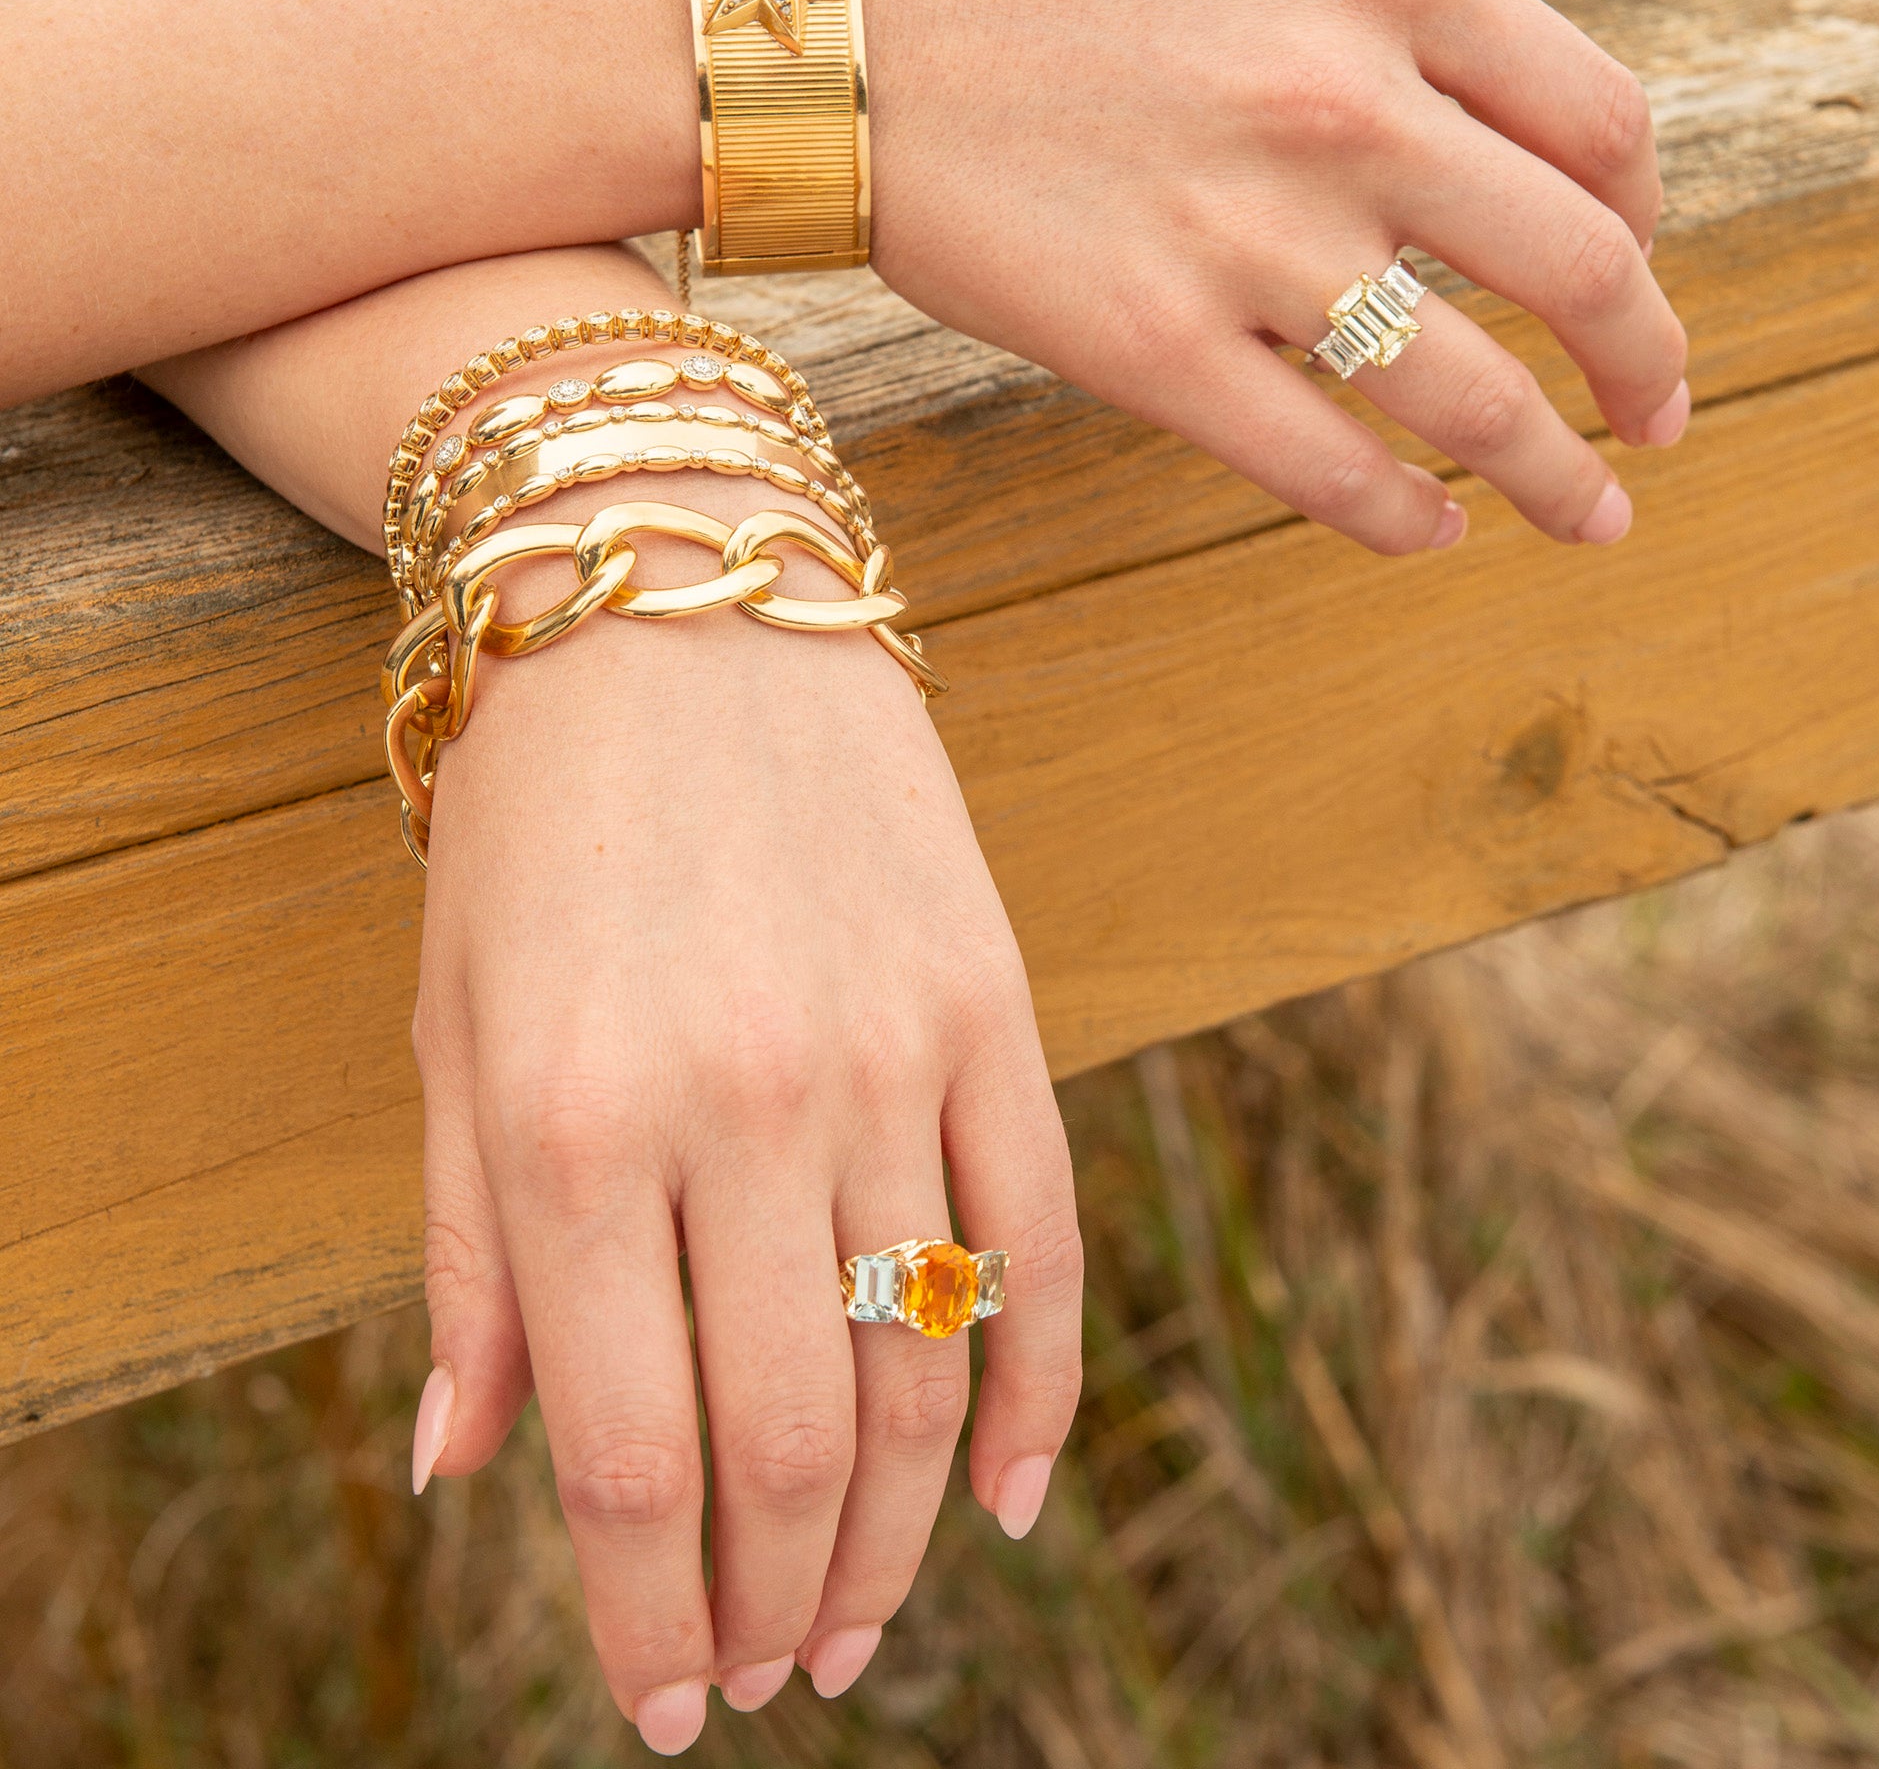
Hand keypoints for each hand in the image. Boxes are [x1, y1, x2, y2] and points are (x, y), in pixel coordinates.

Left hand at [405, 467, 1082, 1748]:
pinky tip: (1020, 1493)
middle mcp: (745, 1111)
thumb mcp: (454, 1035)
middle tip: (776, 1672)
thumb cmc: (536, 827)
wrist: (678, 600)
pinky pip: (1044, 1239)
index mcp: (575, 1129)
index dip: (648, 1614)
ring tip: (870, 1615)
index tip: (667, 1700)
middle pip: (794, 1442)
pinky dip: (1043, 1388)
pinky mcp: (989, 1005)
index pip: (627, 1455)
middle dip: (782, 1597)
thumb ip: (472, 1262)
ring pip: (926, 1364)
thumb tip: (474, 1476)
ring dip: (904, 1529)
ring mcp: (890, 1055)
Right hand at [853, 0, 1688, 553]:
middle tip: (1662, 422)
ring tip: (1592, 518)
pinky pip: (1322, 466)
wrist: (810, 26)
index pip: (1602, 123)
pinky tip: (1429, 535)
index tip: (1635, 272)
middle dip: (1648, 365)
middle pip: (1579, 270)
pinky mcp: (1150, 351)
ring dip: (1559, 478)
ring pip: (1472, 399)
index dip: (1649, 217)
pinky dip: (1400, 520)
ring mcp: (1251, 237)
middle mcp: (1346, 104)